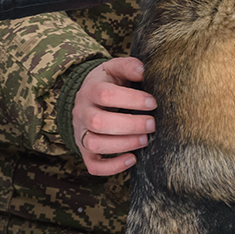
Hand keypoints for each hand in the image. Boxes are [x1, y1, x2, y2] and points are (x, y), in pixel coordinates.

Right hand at [73, 56, 156, 174]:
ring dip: (122, 145)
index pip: (106, 95)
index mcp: (91, 89)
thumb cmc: (108, 82)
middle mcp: (83, 112)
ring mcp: (81, 132)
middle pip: (99, 122)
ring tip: (145, 140)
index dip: (131, 100)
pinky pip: (93, 165)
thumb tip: (144, 71)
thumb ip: (129, 66)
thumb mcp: (115, 67)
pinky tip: (132, 159)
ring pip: (94, 144)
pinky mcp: (85, 150)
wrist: (86, 97)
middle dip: (130, 125)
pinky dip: (112, 167)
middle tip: (152, 125)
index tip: (153, 102)